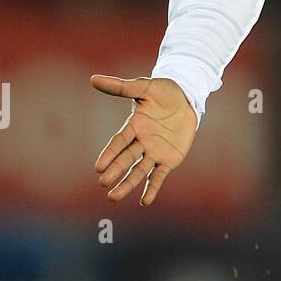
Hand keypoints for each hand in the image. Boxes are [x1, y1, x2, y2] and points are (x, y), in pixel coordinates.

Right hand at [91, 75, 196, 205]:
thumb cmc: (164, 91)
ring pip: (139, 171)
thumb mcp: (145, 86)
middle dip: (116, 170)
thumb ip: (121, 87)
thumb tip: (93, 79)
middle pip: (127, 158)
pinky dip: (152, 188)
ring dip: (127, 184)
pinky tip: (145, 201)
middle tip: (104, 183)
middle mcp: (141, 142)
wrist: (187, 98)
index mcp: (134, 126)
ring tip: (113, 198)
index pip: (120, 141)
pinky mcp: (169, 159)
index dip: (110, 153)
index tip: (98, 167)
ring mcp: (154, 152)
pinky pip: (158, 175)